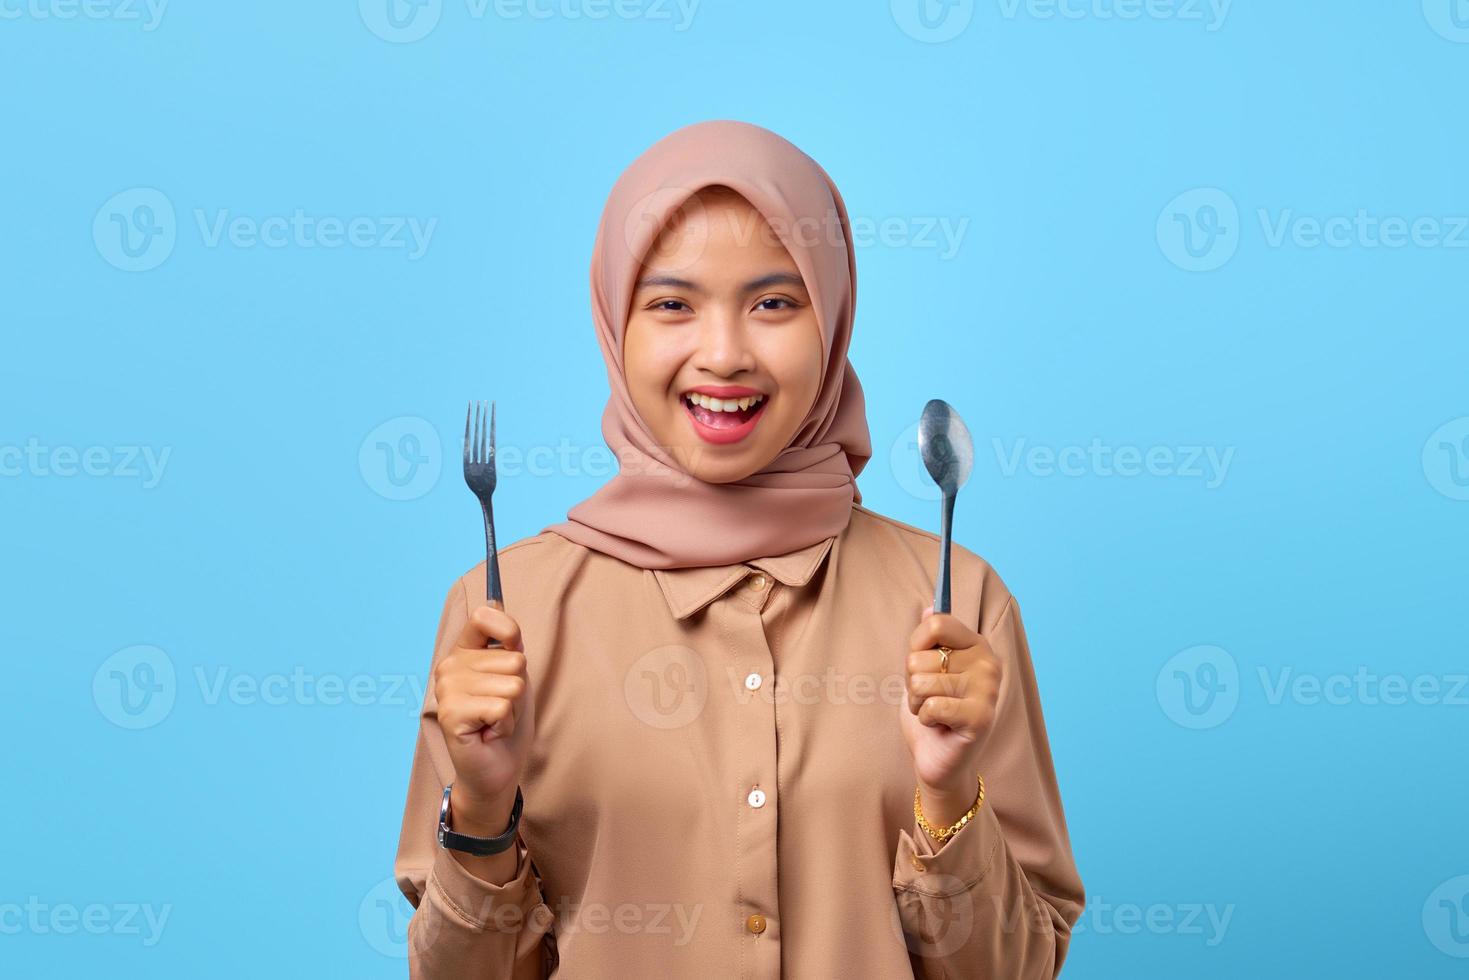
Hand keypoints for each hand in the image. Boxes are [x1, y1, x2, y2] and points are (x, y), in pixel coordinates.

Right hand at [432, 603, 535, 824]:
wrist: (498, 769)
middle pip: (513, 658)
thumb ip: (507, 644)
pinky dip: (506, 723)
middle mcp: (449, 667)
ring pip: (512, 685)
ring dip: (514, 709)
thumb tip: (495, 601)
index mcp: (463, 652)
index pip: (485, 616)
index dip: (509, 632)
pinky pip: (502, 706)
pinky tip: (490, 733)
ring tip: (495, 721)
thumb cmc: (506, 722)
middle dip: (519, 689)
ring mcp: (447, 690)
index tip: (512, 652)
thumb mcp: (514, 676)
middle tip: (502, 709)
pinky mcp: (451, 714)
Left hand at [900, 605, 1001, 821]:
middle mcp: (988, 663)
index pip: (936, 624)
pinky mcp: (981, 718)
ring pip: (921, 682)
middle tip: (930, 698)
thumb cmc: (931, 712)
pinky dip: (925, 718)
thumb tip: (930, 607)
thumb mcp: (924, 670)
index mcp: (976, 645)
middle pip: (920, 656)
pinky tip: (940, 725)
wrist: (939, 760)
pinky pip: (930, 706)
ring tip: (934, 712)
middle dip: (912, 681)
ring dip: (917, 702)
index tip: (922, 663)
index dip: (915, 645)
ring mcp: (988, 690)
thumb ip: (929, 640)